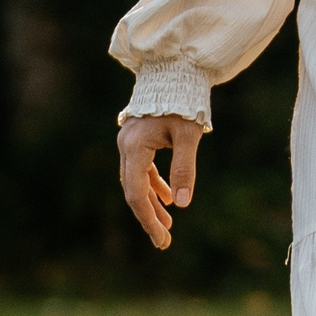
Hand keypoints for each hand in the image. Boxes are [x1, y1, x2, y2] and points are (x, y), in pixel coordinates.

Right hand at [118, 113, 203, 250]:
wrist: (174, 73)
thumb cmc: (183, 103)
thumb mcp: (188, 136)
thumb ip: (184, 168)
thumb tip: (182, 203)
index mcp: (134, 147)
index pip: (136, 192)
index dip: (148, 218)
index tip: (161, 239)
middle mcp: (127, 146)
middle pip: (133, 190)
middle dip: (148, 217)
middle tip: (164, 241)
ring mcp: (131, 143)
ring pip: (138, 181)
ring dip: (152, 203)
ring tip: (168, 225)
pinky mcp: (140, 140)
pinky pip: (143, 169)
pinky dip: (155, 185)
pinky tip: (168, 199)